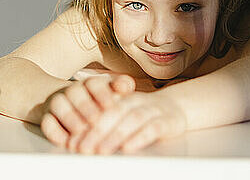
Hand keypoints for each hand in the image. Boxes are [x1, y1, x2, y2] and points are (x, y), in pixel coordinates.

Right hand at [40, 74, 135, 147]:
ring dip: (69, 117)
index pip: (94, 83)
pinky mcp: (46, 117)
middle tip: (95, 120)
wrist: (67, 103)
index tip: (111, 105)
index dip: (102, 93)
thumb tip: (127, 85)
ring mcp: (58, 103)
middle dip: (86, 106)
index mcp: (90, 84)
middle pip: (75, 92)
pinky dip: (54, 131)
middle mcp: (73, 91)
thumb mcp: (111, 93)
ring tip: (80, 130)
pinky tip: (64, 140)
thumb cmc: (98, 101)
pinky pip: (46, 122)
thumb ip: (121, 87)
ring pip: (59, 104)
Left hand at [68, 91, 186, 154]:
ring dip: (115, 136)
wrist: (177, 106)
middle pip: (115, 112)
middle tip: (83, 148)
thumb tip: (78, 140)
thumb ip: (104, 120)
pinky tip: (128, 148)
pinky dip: (140, 138)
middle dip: (97, 132)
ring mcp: (153, 110)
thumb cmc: (144, 112)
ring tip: (102, 151)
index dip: (85, 125)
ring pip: (133, 119)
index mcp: (123, 97)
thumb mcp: (124, 111)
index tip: (72, 141)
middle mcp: (137, 100)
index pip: (101, 108)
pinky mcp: (168, 121)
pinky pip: (153, 128)